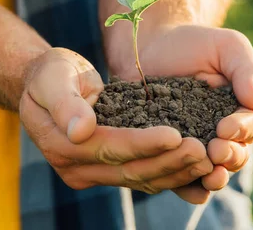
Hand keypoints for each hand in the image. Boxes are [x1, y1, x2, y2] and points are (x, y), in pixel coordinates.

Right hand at [19, 48, 215, 198]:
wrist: (46, 84)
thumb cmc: (50, 74)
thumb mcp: (52, 78)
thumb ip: (64, 103)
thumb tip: (80, 131)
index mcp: (61, 146)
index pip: (108, 148)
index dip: (142, 144)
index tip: (174, 135)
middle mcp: (75, 168)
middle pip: (128, 170)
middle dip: (167, 162)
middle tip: (202, 151)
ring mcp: (90, 173)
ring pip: (139, 179)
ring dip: (174, 172)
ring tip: (207, 160)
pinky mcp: (105, 171)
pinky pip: (140, 176)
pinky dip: (168, 174)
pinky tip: (195, 167)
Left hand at [104, 25, 252, 201]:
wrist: (148, 47)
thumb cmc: (192, 43)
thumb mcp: (226, 46)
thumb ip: (245, 69)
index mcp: (241, 110)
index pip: (251, 126)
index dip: (243, 130)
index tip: (226, 128)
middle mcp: (222, 133)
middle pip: (236, 155)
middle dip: (230, 156)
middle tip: (216, 150)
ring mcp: (195, 145)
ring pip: (212, 170)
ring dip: (213, 176)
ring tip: (208, 174)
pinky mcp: (169, 153)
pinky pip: (181, 177)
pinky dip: (188, 187)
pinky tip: (187, 189)